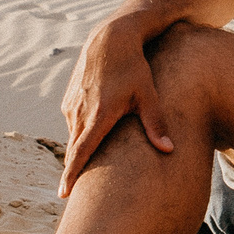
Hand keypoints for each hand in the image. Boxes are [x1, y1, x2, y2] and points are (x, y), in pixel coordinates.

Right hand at [58, 19, 172, 195]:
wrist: (109, 39)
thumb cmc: (134, 67)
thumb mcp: (148, 94)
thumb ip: (156, 124)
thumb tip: (169, 150)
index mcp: (98, 115)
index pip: (80, 152)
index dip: (71, 174)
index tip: (64, 194)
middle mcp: (80, 112)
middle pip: (74, 150)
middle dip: (75, 170)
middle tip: (75, 194)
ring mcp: (71, 106)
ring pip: (75, 137)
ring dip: (81, 150)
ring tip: (87, 168)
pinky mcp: (69, 100)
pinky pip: (74, 124)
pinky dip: (81, 134)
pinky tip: (93, 136)